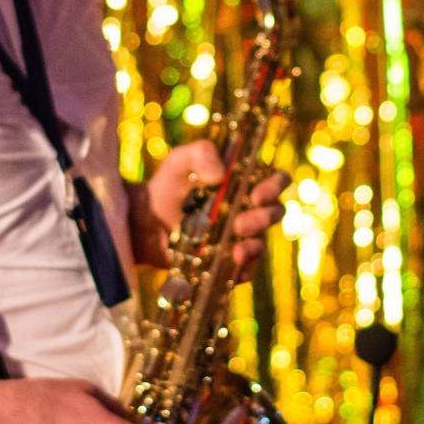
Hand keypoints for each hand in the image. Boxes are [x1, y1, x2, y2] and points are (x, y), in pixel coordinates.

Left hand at [142, 139, 287, 274]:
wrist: (146, 222)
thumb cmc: (169, 185)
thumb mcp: (181, 161)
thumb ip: (201, 154)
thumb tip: (220, 175)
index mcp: (247, 182)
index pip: (277, 180)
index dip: (275, 187)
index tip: (257, 195)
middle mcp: (250, 209)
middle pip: (275, 213)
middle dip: (263, 219)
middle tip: (239, 225)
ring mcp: (242, 237)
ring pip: (262, 243)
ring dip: (253, 247)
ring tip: (236, 251)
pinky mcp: (230, 262)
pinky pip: (246, 270)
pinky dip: (243, 270)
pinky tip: (233, 268)